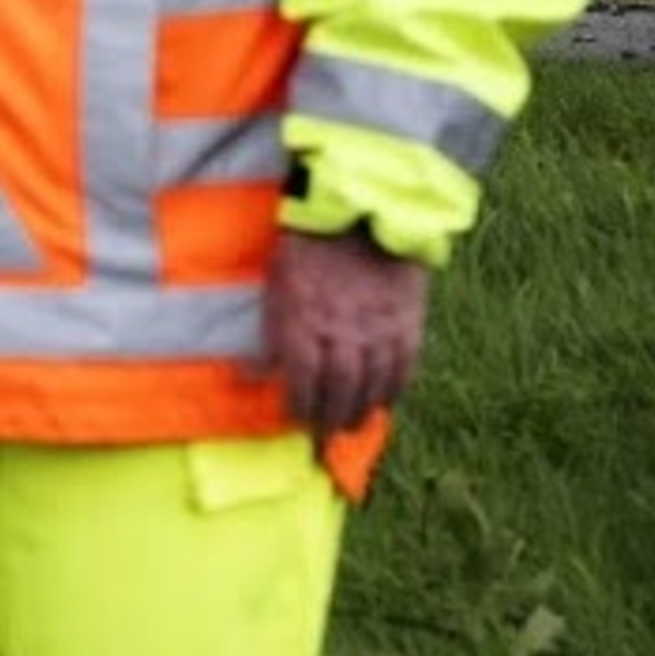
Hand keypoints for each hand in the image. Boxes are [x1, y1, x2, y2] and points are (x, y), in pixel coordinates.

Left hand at [261, 228, 432, 434]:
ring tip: (352, 426)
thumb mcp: (274, 289)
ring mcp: (378, 328)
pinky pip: (404, 366)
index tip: (295, 420)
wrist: (360, 218)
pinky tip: (385, 401)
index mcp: (304, 322)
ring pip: (373, 384)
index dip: (299, 406)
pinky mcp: (407, 322)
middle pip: (340, 389)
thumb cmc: (306, 254)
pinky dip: (394, 388)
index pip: (302, 380)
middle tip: (325, 437)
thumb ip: (268, 337)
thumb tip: (247, 377)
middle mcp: (342, 331)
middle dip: (331, 419)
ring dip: (362, 411)